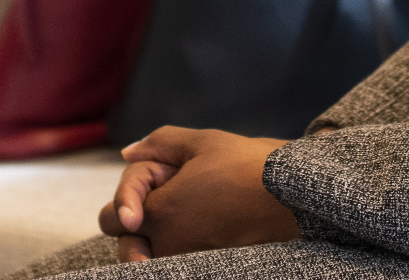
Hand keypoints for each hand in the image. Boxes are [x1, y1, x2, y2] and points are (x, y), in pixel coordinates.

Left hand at [98, 128, 295, 261]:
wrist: (296, 199)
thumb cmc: (249, 166)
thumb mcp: (203, 142)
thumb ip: (157, 144)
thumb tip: (128, 153)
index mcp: (161, 213)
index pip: (112, 218)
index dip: (126, 198)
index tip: (151, 190)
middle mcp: (168, 246)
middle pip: (125, 245)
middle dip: (134, 225)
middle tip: (166, 203)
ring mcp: (188, 263)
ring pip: (149, 258)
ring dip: (155, 240)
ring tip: (187, 214)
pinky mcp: (207, 269)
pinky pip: (175, 265)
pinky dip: (177, 251)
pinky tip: (199, 231)